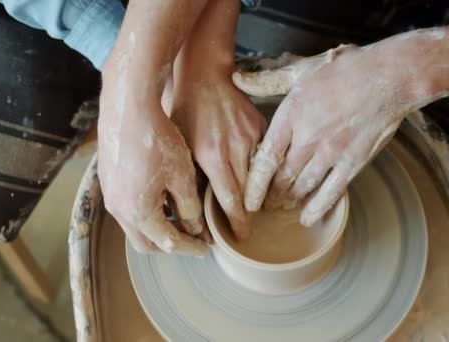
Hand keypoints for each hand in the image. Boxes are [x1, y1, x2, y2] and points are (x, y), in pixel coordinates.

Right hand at [98, 69, 209, 255]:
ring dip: (157, 228)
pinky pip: (127, 209)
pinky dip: (145, 213)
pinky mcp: (108, 182)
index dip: (190, 247)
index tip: (205, 247)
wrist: (128, 109)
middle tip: (192, 239)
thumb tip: (196, 229)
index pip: (168, 243)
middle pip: (146, 242)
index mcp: (139, 213)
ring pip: (135, 226)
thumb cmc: (157, 141)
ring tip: (180, 218)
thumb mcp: (183, 177)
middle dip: (170, 245)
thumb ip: (189, 208)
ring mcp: (110, 196)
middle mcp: (119, 210)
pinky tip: (162, 199)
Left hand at [171, 72, 265, 238]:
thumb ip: (192, 179)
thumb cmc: (186, 112)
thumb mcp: (181, 148)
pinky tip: (261, 177)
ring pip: (263, 176)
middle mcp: (236, 149)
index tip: (241, 236)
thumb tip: (196, 212)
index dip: (238, 222)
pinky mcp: (262, 128)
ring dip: (261, 193)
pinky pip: (267, 157)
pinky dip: (264, 170)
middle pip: (251, 192)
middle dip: (251, 212)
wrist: (205, 76)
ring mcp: (252, 137)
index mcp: (212, 156)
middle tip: (250, 227)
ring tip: (258, 206)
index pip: (232, 200)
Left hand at [235, 39, 446, 225]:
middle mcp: (309, 138)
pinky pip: (332, 191)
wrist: (390, 77)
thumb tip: (238, 79)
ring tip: (282, 207)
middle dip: (271, 194)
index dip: (254, 183)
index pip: (265, 157)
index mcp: (292, 115)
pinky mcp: (354, 161)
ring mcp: (332, 152)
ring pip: (304, 186)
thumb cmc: (348, 69)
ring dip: (290, 200)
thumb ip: (268, 80)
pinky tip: (308, 218)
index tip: (247, 198)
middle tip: (264, 204)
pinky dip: (318, 207)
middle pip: (282, 176)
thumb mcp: (302, 70)